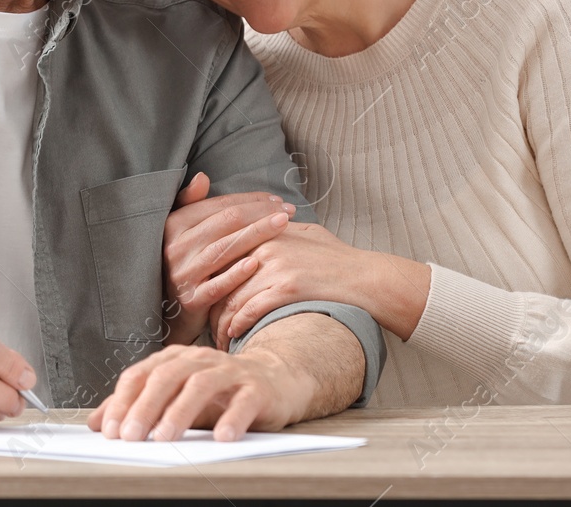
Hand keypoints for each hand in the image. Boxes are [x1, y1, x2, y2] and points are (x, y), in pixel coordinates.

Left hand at [86, 345, 308, 441]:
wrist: (273, 380)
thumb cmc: (218, 393)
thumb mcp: (174, 399)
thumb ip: (137, 407)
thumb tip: (97, 423)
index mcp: (174, 360)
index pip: (141, 374)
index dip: (123, 401)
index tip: (111, 431)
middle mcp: (199, 360)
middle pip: (167, 377)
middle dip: (145, 407)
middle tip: (131, 436)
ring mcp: (229, 372)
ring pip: (201, 385)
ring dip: (180, 412)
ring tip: (166, 438)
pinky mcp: (257, 388)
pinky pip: (244, 401)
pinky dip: (232, 418)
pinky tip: (221, 437)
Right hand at [161, 172, 296, 345]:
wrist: (169, 311)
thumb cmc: (186, 263)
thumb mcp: (181, 231)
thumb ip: (191, 203)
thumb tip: (202, 176)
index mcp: (174, 225)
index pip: (219, 206)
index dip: (250, 200)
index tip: (276, 200)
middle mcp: (175, 248)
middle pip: (225, 224)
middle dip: (260, 214)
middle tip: (289, 211)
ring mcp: (182, 274)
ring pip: (224, 250)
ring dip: (257, 235)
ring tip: (283, 225)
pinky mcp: (191, 300)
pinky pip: (218, 285)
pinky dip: (236, 274)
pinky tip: (257, 263)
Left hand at [210, 222, 374, 347]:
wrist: (366, 277)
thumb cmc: (337, 258)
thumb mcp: (305, 234)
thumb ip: (277, 232)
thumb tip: (255, 235)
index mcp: (265, 231)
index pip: (222, 256)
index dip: (209, 280)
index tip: (203, 299)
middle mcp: (265, 245)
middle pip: (221, 278)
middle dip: (209, 305)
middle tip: (204, 325)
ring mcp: (275, 266)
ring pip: (232, 297)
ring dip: (221, 324)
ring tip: (219, 340)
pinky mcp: (286, 288)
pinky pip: (249, 310)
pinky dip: (238, 326)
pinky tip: (235, 336)